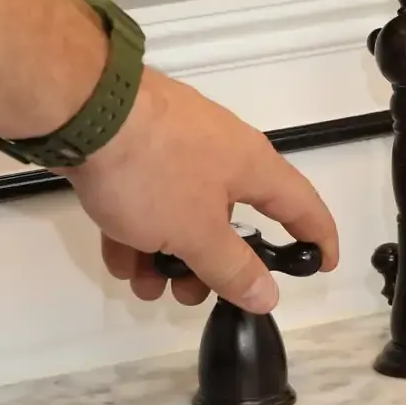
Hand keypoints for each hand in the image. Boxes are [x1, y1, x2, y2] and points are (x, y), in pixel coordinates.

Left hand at [61, 72, 338, 312]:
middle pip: (230, 219)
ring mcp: (173, 146)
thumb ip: (232, 268)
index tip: (322, 265)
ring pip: (181, 213)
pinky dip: (136, 232)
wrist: (84, 109)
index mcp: (252, 166)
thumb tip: (268, 295)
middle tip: (190, 295)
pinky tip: (118, 260)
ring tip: (142, 285)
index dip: (317, 238)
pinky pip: (145, 199)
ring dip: (166, 257)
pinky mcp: (132, 147)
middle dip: (210, 266)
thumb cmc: (154, 170)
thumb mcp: (196, 232)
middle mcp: (220, 152)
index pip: (301, 206)